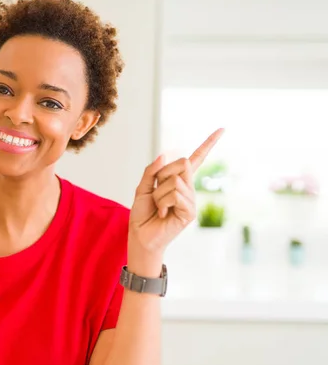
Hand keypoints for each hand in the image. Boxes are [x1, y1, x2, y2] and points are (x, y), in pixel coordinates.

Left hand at [128, 128, 224, 265]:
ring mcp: (191, 200)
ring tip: (159, 206)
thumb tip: (164, 155)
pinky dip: (163, 203)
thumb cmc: (142, 213)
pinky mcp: (190, 211)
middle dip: (161, 175)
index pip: (196, 159)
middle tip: (156, 193)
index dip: (208, 144)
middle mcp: (188, 188)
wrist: (140, 235)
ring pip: (174, 180)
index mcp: (178, 180)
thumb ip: (152, 171)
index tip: (222, 129)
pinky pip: (175, 194)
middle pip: (181, 163)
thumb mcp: (143, 187)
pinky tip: (163, 213)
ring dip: (159, 193)